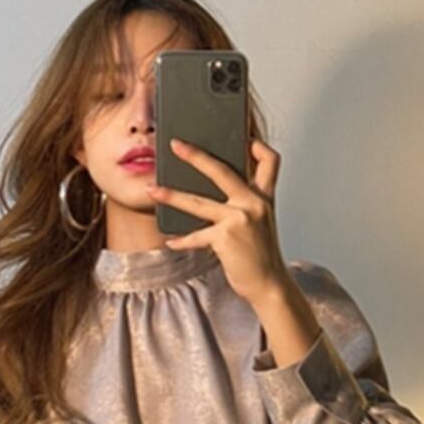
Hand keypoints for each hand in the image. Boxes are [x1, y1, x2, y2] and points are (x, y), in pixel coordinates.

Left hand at [145, 137, 288, 303]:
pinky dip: (182, 240)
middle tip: (176, 145)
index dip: (258, 146)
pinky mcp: (226, 238)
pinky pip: (196, 236)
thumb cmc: (260, 255)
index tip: (244, 139)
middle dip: (195, 155)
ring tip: (153, 191)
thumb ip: (242, 205)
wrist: (269, 284)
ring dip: (171, 196)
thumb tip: (211, 194)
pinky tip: (171, 241)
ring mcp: (240, 219)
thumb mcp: (259, 223)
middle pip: (222, 170)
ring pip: (198, 202)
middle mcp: (254, 204)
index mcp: (263, 197)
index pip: (270, 161)